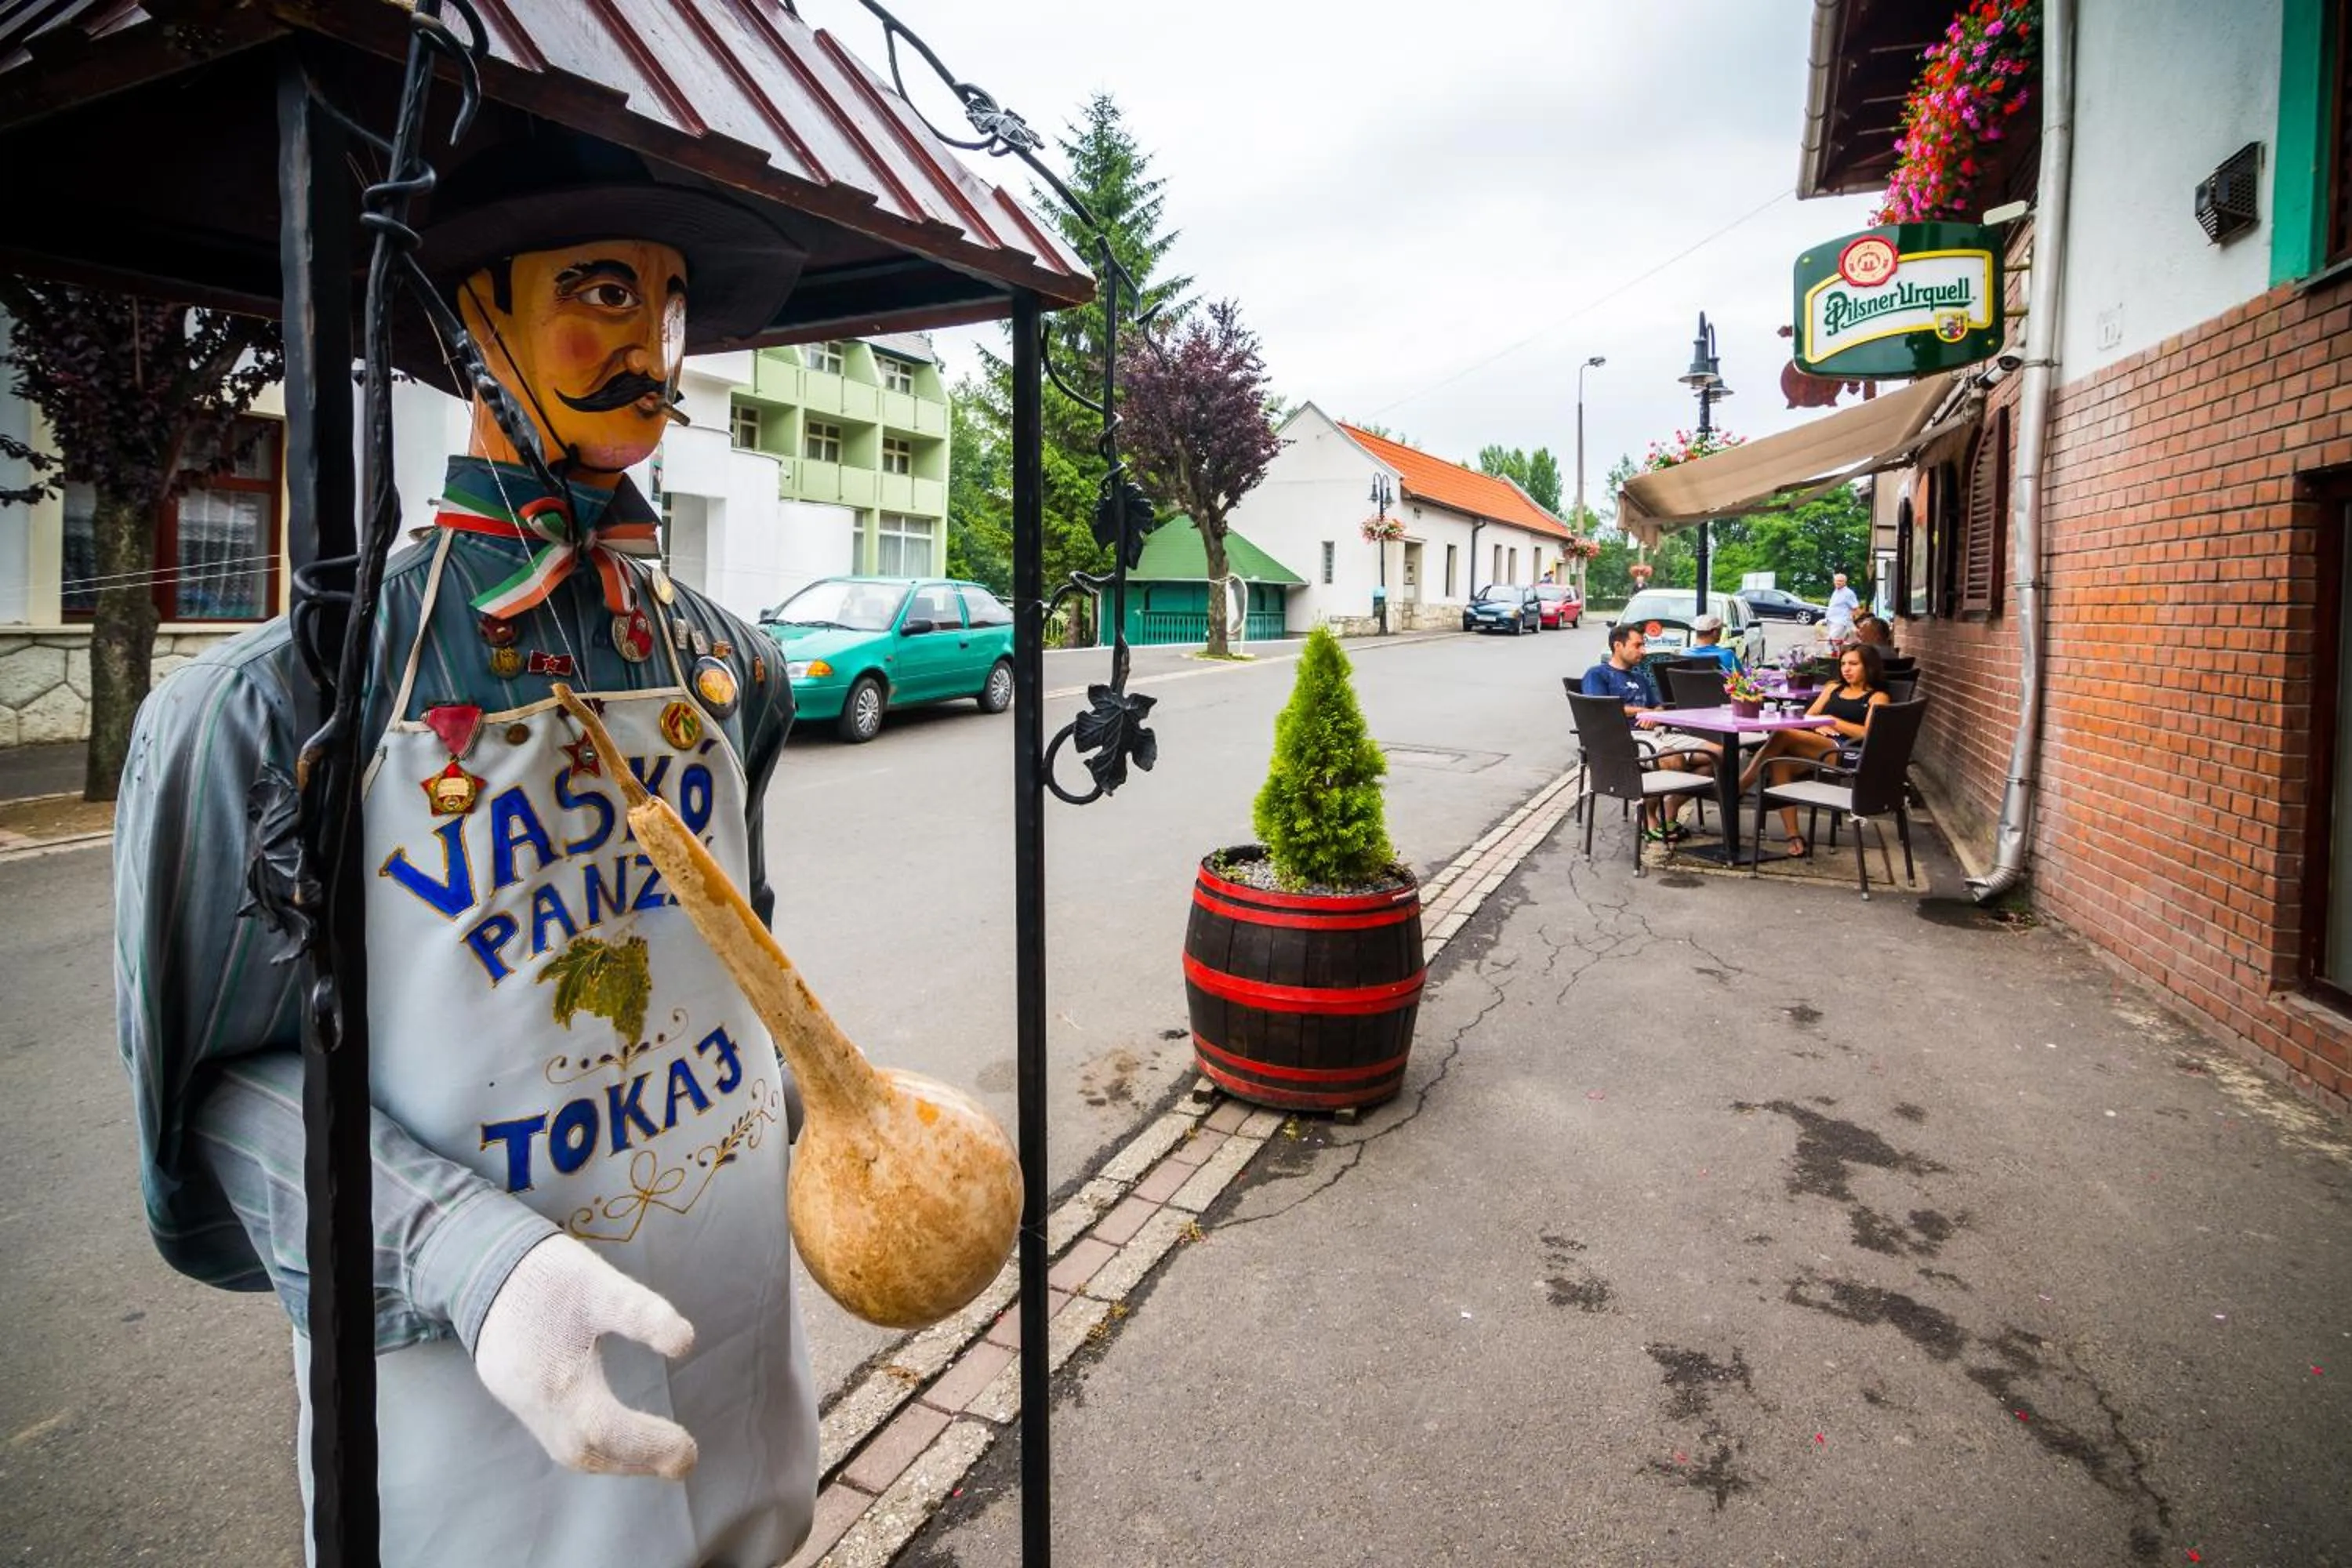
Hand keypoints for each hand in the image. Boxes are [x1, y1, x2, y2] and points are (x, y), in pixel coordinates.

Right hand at [472, 1233, 699, 1478]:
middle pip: (586, 1451)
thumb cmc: (547, 1273)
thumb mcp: (599, 1283)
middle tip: (681, 1457)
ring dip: (615, 1457)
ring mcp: (520, 1402)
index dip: (649, 1444)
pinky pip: (554, 1436)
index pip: (606, 1430)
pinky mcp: (514, 1394)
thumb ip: (641, 1311)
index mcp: (556, 1380)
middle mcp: (535, 1403)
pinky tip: (616, 1434)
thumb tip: (684, 1343)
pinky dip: (591, 1445)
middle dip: (636, 1459)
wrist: (483, 1261)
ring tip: (656, 1453)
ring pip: (568, 1450)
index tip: (688, 1448)